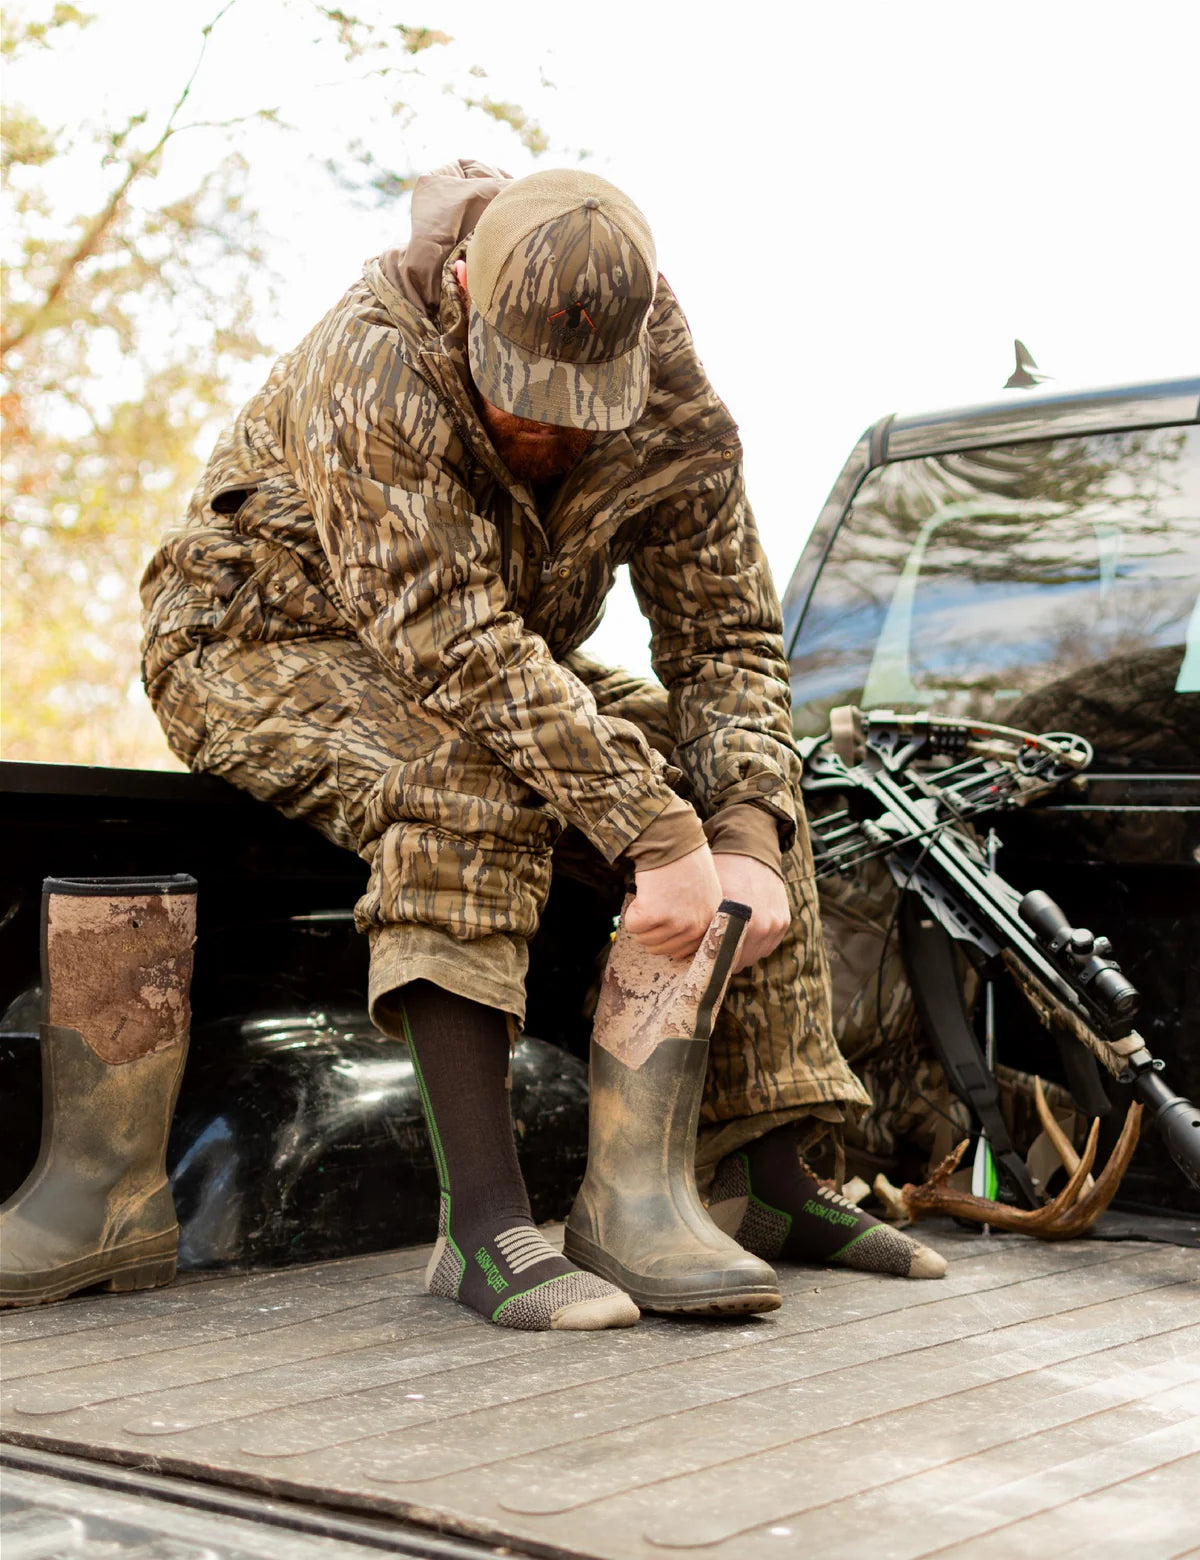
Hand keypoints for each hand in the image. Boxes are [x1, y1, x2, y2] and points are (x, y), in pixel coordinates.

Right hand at [626, 845, 722, 959]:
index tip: (664, 919)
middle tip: (658, 902)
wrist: (672, 839)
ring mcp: (676, 922)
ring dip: (642, 919)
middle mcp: (696, 926)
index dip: (667, 936)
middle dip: (652, 929)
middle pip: (661, 949)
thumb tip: (675, 946)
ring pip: (644, 940)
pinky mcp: (653, 914)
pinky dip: (632, 910)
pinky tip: (646, 892)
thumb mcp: (704, 894)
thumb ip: (695, 920)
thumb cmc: (685, 861)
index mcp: (710, 923)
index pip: (683, 951)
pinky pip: (632, 926)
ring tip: (653, 895)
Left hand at [711, 854, 789, 971]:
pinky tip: (744, 934)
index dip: (709, 959)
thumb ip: (700, 924)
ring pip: (753, 957)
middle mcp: (760, 924)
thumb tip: (686, 949)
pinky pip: (767, 947)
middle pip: (738, 961)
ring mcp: (774, 925)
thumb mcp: (707, 895)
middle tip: (714, 950)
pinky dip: (756, 945)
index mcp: (737, 918)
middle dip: (724, 959)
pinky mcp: (783, 923)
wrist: (752, 852)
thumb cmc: (723, 872)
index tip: (701, 957)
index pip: (721, 957)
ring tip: (729, 941)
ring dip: (742, 954)